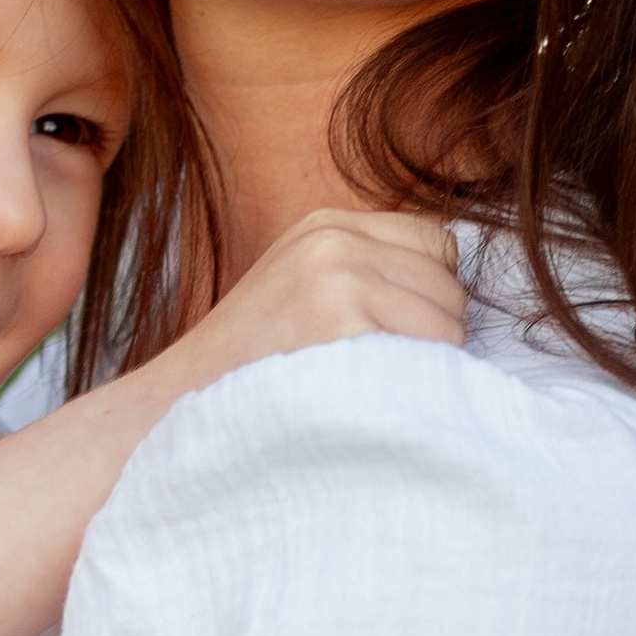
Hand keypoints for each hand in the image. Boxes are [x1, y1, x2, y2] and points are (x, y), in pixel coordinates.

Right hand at [171, 208, 463, 393]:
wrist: (180, 409)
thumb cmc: (251, 368)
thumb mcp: (299, 288)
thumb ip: (363, 272)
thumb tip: (455, 291)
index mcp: (326, 226)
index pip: (437, 245)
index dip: (429, 295)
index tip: (395, 333)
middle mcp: (336, 240)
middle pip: (449, 285)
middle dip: (433, 332)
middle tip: (380, 371)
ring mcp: (340, 278)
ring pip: (448, 324)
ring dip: (429, 365)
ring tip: (371, 386)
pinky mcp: (345, 323)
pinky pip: (430, 356)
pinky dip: (415, 387)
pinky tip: (369, 401)